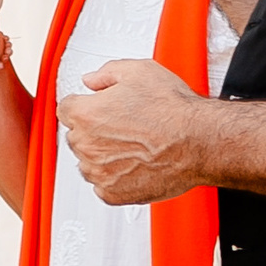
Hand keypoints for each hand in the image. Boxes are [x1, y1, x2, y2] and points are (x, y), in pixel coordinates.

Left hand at [60, 58, 208, 205]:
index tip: (97, 109)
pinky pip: (102, 186)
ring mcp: (98, 172)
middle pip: (77, 137)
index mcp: (86, 114)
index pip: (66, 110)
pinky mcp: (112, 193)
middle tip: (122, 127)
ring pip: (88, 163)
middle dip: (94, 131)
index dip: (84, 106)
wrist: (199, 141)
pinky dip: (114, 179)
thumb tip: (91, 80)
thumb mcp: (139, 71)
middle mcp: (87, 144)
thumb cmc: (173, 110)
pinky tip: (133, 165)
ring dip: (102, 156)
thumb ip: (106, 73)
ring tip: (131, 147)